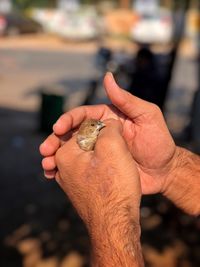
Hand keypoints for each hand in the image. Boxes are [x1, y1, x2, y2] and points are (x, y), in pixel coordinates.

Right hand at [40, 73, 175, 194]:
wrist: (164, 171)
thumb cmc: (159, 141)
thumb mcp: (147, 116)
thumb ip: (126, 100)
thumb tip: (107, 77)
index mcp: (108, 119)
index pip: (83, 115)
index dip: (68, 119)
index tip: (58, 128)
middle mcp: (99, 133)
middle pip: (72, 133)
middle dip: (56, 139)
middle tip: (45, 149)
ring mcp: (97, 152)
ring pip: (71, 151)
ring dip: (55, 156)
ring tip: (46, 165)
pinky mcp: (98, 168)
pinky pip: (78, 167)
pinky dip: (64, 170)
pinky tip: (53, 175)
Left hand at [54, 119, 140, 224]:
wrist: (115, 225)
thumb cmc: (114, 186)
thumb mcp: (113, 147)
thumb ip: (109, 127)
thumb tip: (109, 124)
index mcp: (65, 153)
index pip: (84, 127)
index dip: (104, 127)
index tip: (117, 135)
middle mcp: (62, 168)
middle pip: (85, 142)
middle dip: (102, 141)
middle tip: (118, 148)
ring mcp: (69, 182)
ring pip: (89, 157)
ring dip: (103, 156)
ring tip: (118, 164)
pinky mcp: (80, 191)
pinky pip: (90, 171)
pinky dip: (101, 169)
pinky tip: (112, 175)